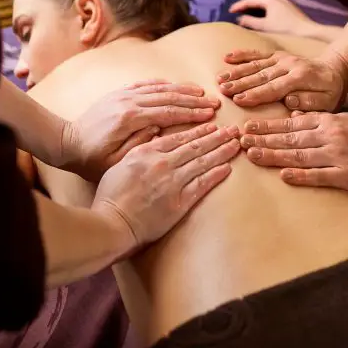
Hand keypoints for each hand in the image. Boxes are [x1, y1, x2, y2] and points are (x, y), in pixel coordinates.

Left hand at [63, 80, 220, 180]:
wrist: (66, 143)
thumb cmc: (91, 159)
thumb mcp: (116, 161)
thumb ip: (140, 145)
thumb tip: (160, 129)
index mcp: (130, 119)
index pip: (168, 113)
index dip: (191, 114)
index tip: (209, 115)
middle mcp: (128, 102)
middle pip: (168, 97)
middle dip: (193, 100)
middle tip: (213, 103)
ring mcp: (122, 96)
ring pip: (159, 88)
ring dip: (181, 90)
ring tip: (201, 92)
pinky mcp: (117, 95)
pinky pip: (144, 85)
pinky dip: (162, 84)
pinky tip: (174, 85)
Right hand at [93, 123, 240, 247]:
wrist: (112, 222)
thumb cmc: (111, 196)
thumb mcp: (120, 164)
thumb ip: (139, 148)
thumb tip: (154, 135)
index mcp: (147, 152)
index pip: (179, 137)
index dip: (199, 130)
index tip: (212, 125)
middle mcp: (162, 163)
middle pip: (195, 146)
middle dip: (217, 137)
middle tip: (233, 130)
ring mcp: (172, 182)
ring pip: (202, 162)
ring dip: (222, 152)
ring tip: (235, 144)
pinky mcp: (179, 202)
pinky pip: (202, 184)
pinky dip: (216, 174)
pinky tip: (227, 167)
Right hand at [217, 48, 347, 110]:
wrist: (334, 70)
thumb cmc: (329, 92)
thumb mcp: (328, 102)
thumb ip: (310, 103)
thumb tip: (290, 101)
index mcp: (301, 77)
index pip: (275, 87)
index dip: (256, 94)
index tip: (239, 100)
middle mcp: (289, 65)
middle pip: (261, 75)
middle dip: (240, 82)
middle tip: (222, 89)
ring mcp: (282, 58)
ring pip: (255, 64)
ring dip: (236, 71)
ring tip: (219, 78)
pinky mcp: (277, 54)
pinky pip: (257, 54)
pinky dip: (242, 54)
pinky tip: (227, 57)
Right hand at [229, 0, 318, 36]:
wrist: (306, 32)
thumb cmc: (285, 29)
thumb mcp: (264, 26)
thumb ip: (250, 22)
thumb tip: (239, 19)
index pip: (250, 0)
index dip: (239, 5)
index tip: (230, 11)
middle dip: (246, 4)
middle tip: (237, 10)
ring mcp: (284, 1)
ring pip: (265, 1)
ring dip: (255, 5)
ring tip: (247, 11)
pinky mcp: (288, 7)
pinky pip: (271, 4)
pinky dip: (263, 8)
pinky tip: (262, 14)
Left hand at [239, 112, 347, 197]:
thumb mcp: (343, 121)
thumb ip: (318, 120)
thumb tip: (293, 116)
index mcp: (327, 122)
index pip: (290, 123)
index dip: (267, 125)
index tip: (246, 126)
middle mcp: (329, 136)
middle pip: (289, 138)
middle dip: (262, 138)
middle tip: (239, 140)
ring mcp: (337, 156)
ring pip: (299, 155)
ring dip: (274, 155)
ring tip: (252, 155)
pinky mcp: (346, 176)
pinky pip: (319, 175)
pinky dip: (301, 175)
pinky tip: (283, 176)